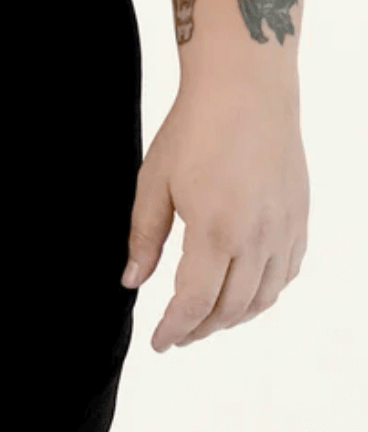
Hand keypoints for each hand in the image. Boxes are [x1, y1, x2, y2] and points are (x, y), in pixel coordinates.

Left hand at [121, 76, 308, 351]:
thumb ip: (144, 236)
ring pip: (262, 299)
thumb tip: (131, 282)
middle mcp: (256, 238)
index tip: (159, 343)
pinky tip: (243, 289)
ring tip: (205, 317)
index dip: (174, 329)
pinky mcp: (299, 220)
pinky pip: (285, 275)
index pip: (195, 303)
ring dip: (232, 317)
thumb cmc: (194, 127)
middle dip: (200, 329)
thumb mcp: (154, 179)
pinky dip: (263, 293)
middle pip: (230, 309)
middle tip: (177, 333)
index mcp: (215, 230)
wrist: (246, 88)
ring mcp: (283, 231)